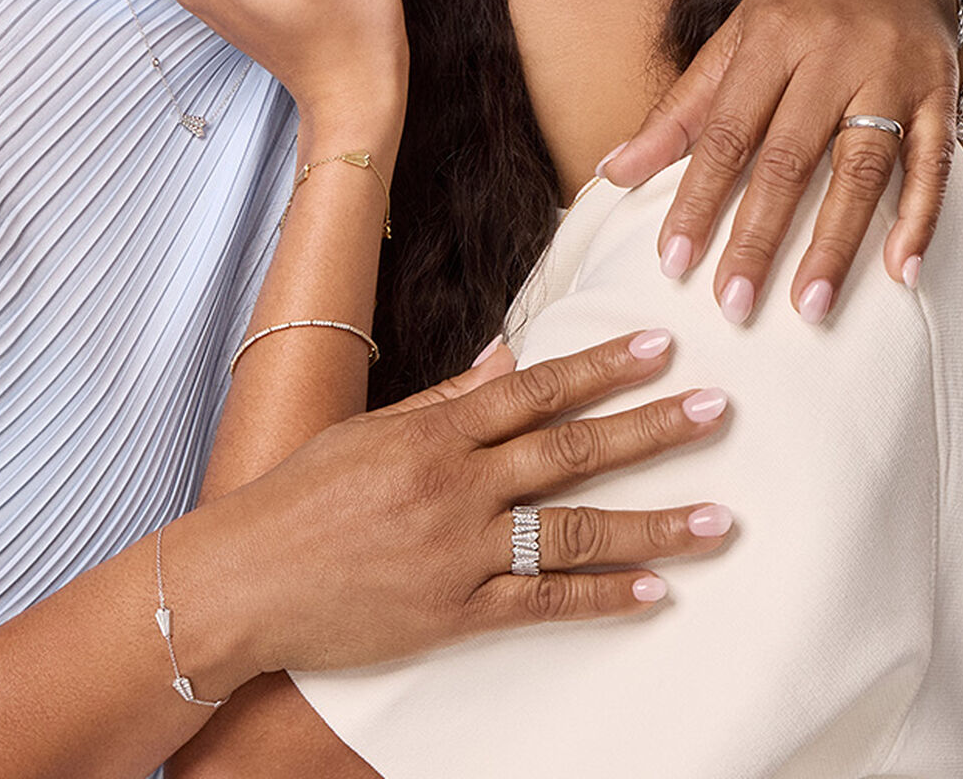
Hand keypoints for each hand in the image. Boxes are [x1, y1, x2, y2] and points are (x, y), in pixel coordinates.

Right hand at [177, 330, 731, 686]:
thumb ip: (442, 399)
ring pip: (574, 530)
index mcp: (432, 433)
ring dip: (652, 523)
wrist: (245, 580)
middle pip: (571, 450)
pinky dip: (602, 598)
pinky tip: (654, 591)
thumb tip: (505, 360)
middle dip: (651, 429)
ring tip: (717, 518)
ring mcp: (459, 553)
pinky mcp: (455, 614)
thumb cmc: (298, 496)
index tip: (658, 349)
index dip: (601, 367)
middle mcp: (455, 486)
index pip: (535, 390)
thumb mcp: (366, 431)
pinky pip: (543, 603)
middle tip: (717, 411)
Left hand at [600, 0, 959, 318]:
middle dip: (757, 235)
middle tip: (732, 302)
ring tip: (808, 305)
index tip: (673, 261)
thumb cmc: (798, 5)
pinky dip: (920, 217)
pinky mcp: (941, 92)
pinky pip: (934, 163)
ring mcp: (891, 74)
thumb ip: (679, 110)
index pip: (725, 133)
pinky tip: (902, 271)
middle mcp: (831, 55)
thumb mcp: (732, 40)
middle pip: (789, 157)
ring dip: (835, 242)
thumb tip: (614, 172)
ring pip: (862, 167)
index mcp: (768, 40)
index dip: (697, 199)